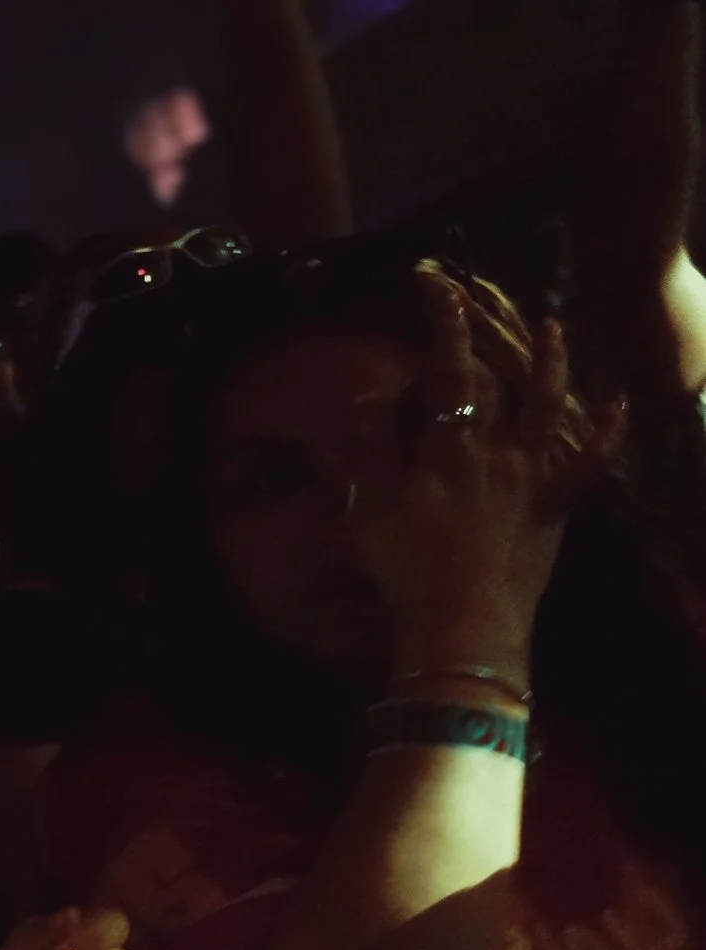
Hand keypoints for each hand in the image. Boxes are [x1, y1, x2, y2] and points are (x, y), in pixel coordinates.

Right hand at [357, 268, 626, 676]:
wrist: (465, 626)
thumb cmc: (408, 567)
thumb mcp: (369, 505)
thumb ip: (370, 444)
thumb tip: (375, 395)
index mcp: (447, 447)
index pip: (445, 369)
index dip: (442, 322)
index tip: (435, 283)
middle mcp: (496, 451)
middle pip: (494, 382)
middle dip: (478, 340)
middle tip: (465, 312)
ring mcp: (531, 478)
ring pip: (548, 407)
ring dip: (552, 363)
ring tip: (553, 328)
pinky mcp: (554, 508)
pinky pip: (588, 465)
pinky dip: (608, 433)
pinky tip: (620, 405)